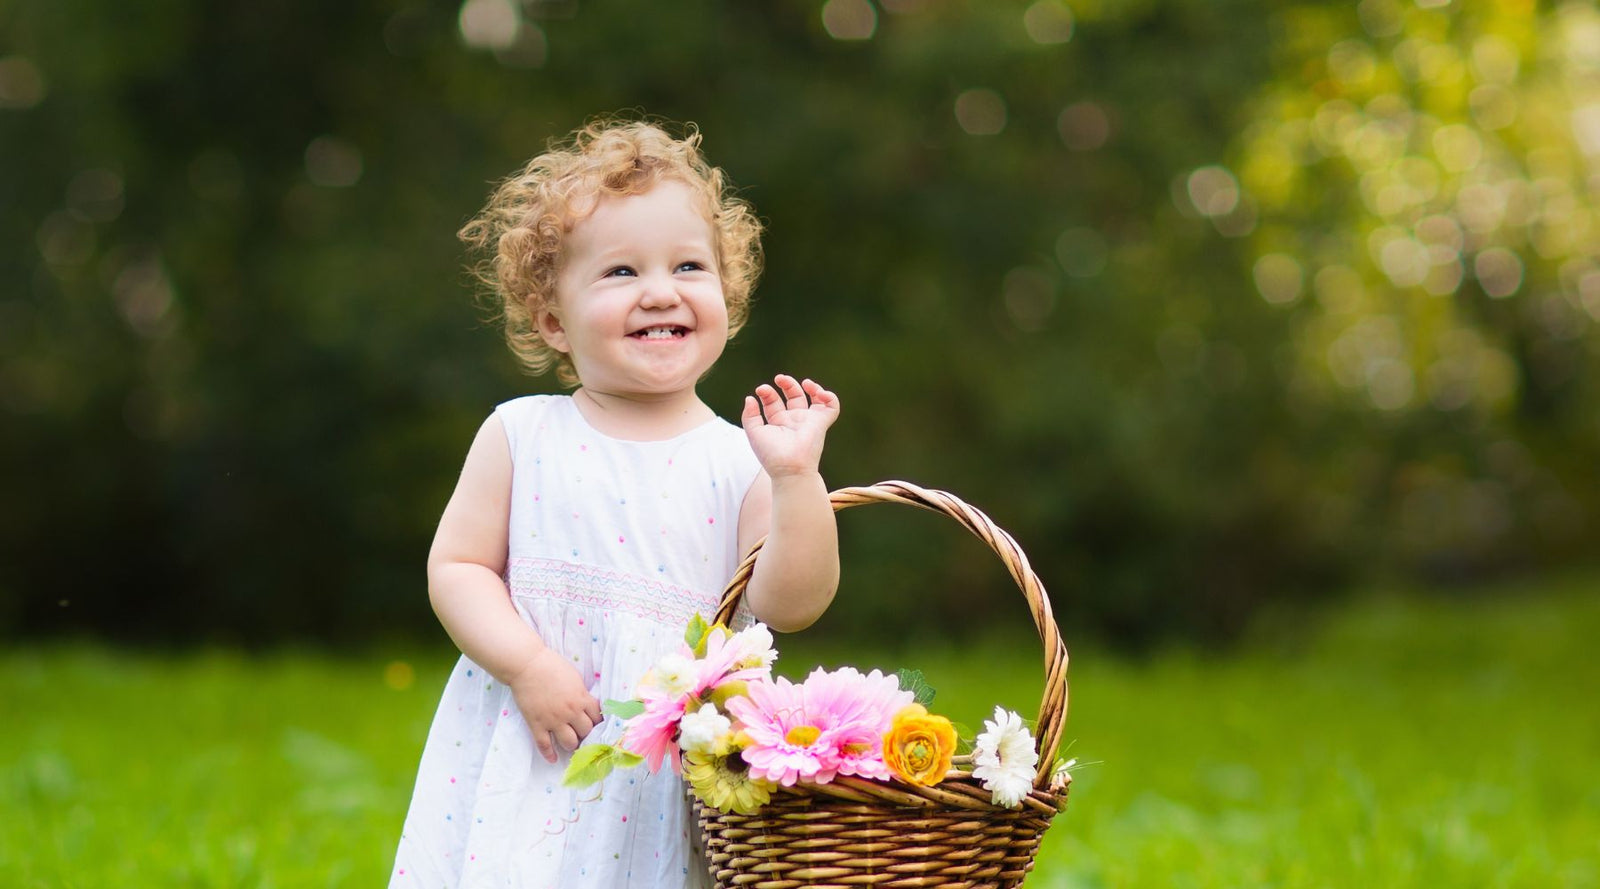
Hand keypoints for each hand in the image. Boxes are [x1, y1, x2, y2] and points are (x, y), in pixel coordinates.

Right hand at [508, 647, 602, 763]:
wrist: (527, 665)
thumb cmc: (551, 666)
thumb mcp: (575, 677)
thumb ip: (581, 693)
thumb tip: (586, 704)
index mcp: (581, 698)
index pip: (597, 718)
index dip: (598, 722)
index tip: (596, 725)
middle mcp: (570, 712)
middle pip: (586, 732)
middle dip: (586, 734)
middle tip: (582, 734)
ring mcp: (553, 720)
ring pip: (569, 742)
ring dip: (572, 744)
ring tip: (571, 743)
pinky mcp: (537, 724)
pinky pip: (545, 745)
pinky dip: (549, 754)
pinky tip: (553, 759)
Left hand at [741, 375, 840, 478]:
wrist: (790, 468)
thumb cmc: (771, 454)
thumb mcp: (754, 432)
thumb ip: (749, 415)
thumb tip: (750, 398)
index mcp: (778, 423)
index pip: (773, 402)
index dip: (767, 393)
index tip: (761, 390)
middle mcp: (794, 420)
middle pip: (793, 396)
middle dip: (787, 384)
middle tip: (779, 378)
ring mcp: (809, 421)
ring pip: (814, 398)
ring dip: (810, 386)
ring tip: (804, 382)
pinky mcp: (821, 422)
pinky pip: (832, 406)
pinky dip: (830, 396)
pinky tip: (819, 392)